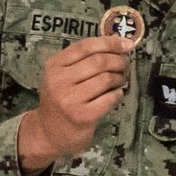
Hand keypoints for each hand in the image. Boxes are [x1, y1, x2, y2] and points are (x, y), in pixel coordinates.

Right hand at [16, 35, 131, 172]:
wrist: (48, 132)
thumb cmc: (61, 99)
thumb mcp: (62, 75)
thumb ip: (83, 60)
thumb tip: (119, 45)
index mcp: (54, 65)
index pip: (85, 46)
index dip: (110, 42)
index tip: (127, 44)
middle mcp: (59, 80)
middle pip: (99, 61)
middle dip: (119, 61)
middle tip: (125, 65)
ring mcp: (70, 99)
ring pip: (106, 78)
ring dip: (120, 78)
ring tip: (120, 81)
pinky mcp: (82, 115)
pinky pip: (109, 98)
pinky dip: (118, 94)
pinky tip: (115, 95)